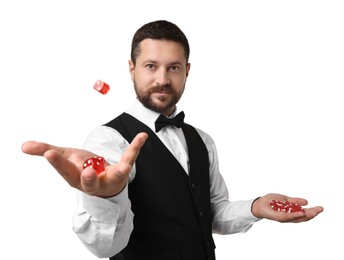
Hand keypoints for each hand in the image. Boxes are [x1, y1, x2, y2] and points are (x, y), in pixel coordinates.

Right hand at [21, 132, 147, 197]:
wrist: (104, 183)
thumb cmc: (82, 169)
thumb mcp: (65, 158)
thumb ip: (46, 151)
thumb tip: (24, 146)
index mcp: (75, 177)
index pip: (65, 171)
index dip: (57, 163)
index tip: (50, 153)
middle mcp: (92, 182)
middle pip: (89, 181)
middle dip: (87, 177)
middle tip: (87, 171)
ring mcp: (110, 178)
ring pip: (114, 175)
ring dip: (119, 170)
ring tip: (123, 168)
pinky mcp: (123, 170)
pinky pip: (130, 158)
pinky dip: (136, 147)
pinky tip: (142, 136)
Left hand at [251, 193, 323, 222]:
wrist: (259, 203)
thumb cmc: (270, 202)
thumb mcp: (285, 199)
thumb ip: (295, 201)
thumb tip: (307, 202)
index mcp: (291, 213)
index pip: (304, 214)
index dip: (312, 212)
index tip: (320, 208)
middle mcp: (288, 217)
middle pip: (302, 218)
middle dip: (312, 214)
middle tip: (320, 209)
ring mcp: (283, 218)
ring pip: (297, 218)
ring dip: (306, 215)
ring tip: (314, 211)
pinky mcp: (277, 217)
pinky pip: (287, 217)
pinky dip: (294, 215)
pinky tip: (301, 212)